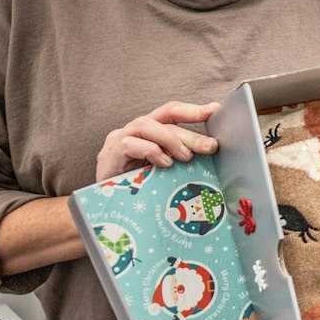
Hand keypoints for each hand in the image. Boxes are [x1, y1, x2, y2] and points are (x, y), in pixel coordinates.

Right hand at [95, 101, 221, 180]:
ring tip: (186, 157)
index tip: (214, 111)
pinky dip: (150, 151)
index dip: (192, 110)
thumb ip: (179, 160)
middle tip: (210, 146)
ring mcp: (117, 140)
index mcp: (148, 132)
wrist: (105, 209)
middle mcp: (132, 131)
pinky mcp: (108, 155)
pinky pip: (129, 144)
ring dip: (170, 139)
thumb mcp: (164, 172)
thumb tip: (209, 156)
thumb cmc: (137, 189)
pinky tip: (164, 163)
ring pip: (145, 125)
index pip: (170, 113)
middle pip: (163, 122)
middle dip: (189, 133)